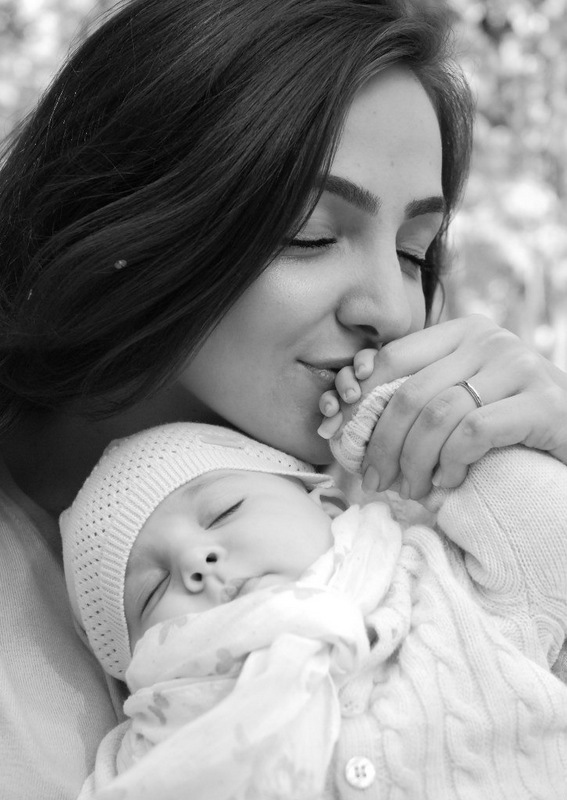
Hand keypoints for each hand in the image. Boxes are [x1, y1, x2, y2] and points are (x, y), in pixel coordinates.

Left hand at [318, 315, 566, 498]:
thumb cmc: (507, 422)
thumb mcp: (459, 398)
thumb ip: (414, 395)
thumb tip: (339, 415)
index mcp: (461, 332)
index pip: (392, 358)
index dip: (357, 398)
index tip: (334, 433)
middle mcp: (490, 339)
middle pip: (409, 392)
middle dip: (381, 443)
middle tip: (372, 480)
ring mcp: (520, 367)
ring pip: (438, 414)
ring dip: (414, 461)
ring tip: (410, 490)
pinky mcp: (544, 403)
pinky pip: (475, 432)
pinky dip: (452, 463)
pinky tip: (448, 481)